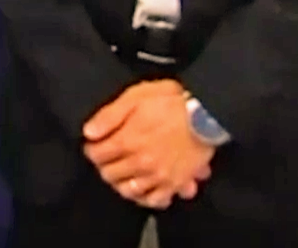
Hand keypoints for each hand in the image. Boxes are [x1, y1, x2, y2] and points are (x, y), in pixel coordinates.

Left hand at [83, 80, 213, 209]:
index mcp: (128, 141)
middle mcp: (140, 163)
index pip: (97, 154)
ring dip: (122, 183)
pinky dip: (148, 198)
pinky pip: (156, 200)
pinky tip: (145, 190)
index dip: (92, 148)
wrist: (208, 113)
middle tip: (106, 159)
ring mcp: (158, 176)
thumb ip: (110, 115)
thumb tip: (89, 131)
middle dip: (104, 166)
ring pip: (129, 190)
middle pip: (110, 175)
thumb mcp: (136, 96)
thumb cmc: (174, 101)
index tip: (93, 145)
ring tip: (123, 174)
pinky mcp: (175, 183)